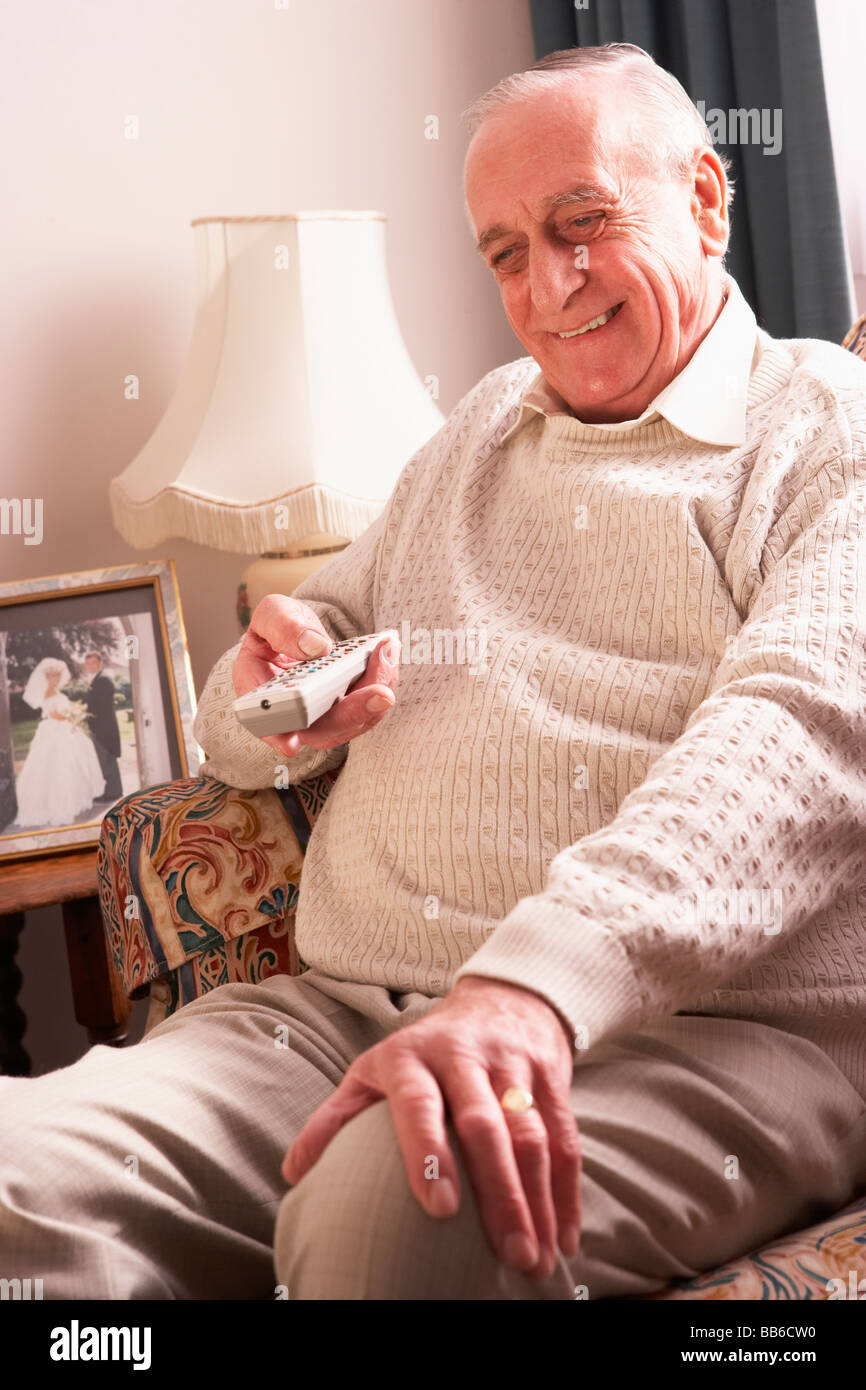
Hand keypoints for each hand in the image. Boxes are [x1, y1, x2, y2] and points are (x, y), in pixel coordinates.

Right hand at [233, 593, 399, 758]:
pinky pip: (368, 706)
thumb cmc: (279, 628)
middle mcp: (294, 715)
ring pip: (352, 721)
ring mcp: (324, 716)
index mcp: (261, 695)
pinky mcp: (347, 708)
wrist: (299, 632)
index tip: (290, 744)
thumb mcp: (273, 615)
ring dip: (375, 692)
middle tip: (381, 693)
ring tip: (387, 654)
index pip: (265, 724)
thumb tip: (315, 647)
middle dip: (353, 713)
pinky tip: (388, 653)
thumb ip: (283, 626)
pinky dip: (381, 682)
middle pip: (322, 728)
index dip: (277, 737)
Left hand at [281, 977, 580, 1279]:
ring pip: (533, 1134)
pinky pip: (565, 1136)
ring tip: (540, 1258)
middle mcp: (464, 1056)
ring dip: (540, 1201)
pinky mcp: (551, 1077)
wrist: (501, 997)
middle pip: (485, 1126)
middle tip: (510, 1255)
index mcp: (411, 1056)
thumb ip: (335, 1118)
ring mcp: (512, 1064)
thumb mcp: (374, 1069)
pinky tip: (567, 1236)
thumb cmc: (424, 1051)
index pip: (418, 1103)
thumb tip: (292, 1172)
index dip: (429, 1151)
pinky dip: (569, 1190)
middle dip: (500, 1194)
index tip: (439, 1207)